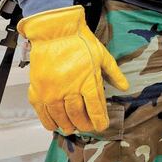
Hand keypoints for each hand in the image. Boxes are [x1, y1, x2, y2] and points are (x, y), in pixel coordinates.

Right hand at [18, 5, 128, 134]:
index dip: (100, 120)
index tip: (102, 126)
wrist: (54, 33)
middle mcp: (69, 90)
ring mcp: (52, 92)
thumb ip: (114, 74)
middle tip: (87, 127)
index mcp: (87, 81)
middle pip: (78, 115)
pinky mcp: (37, 91)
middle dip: (84, 124)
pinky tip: (54, 125)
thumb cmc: (80, 42)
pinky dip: (49, 122)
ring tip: (72, 128)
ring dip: (67, 125)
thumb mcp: (102, 55)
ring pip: (60, 117)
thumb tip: (125, 87)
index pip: (95, 108)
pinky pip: (42, 113)